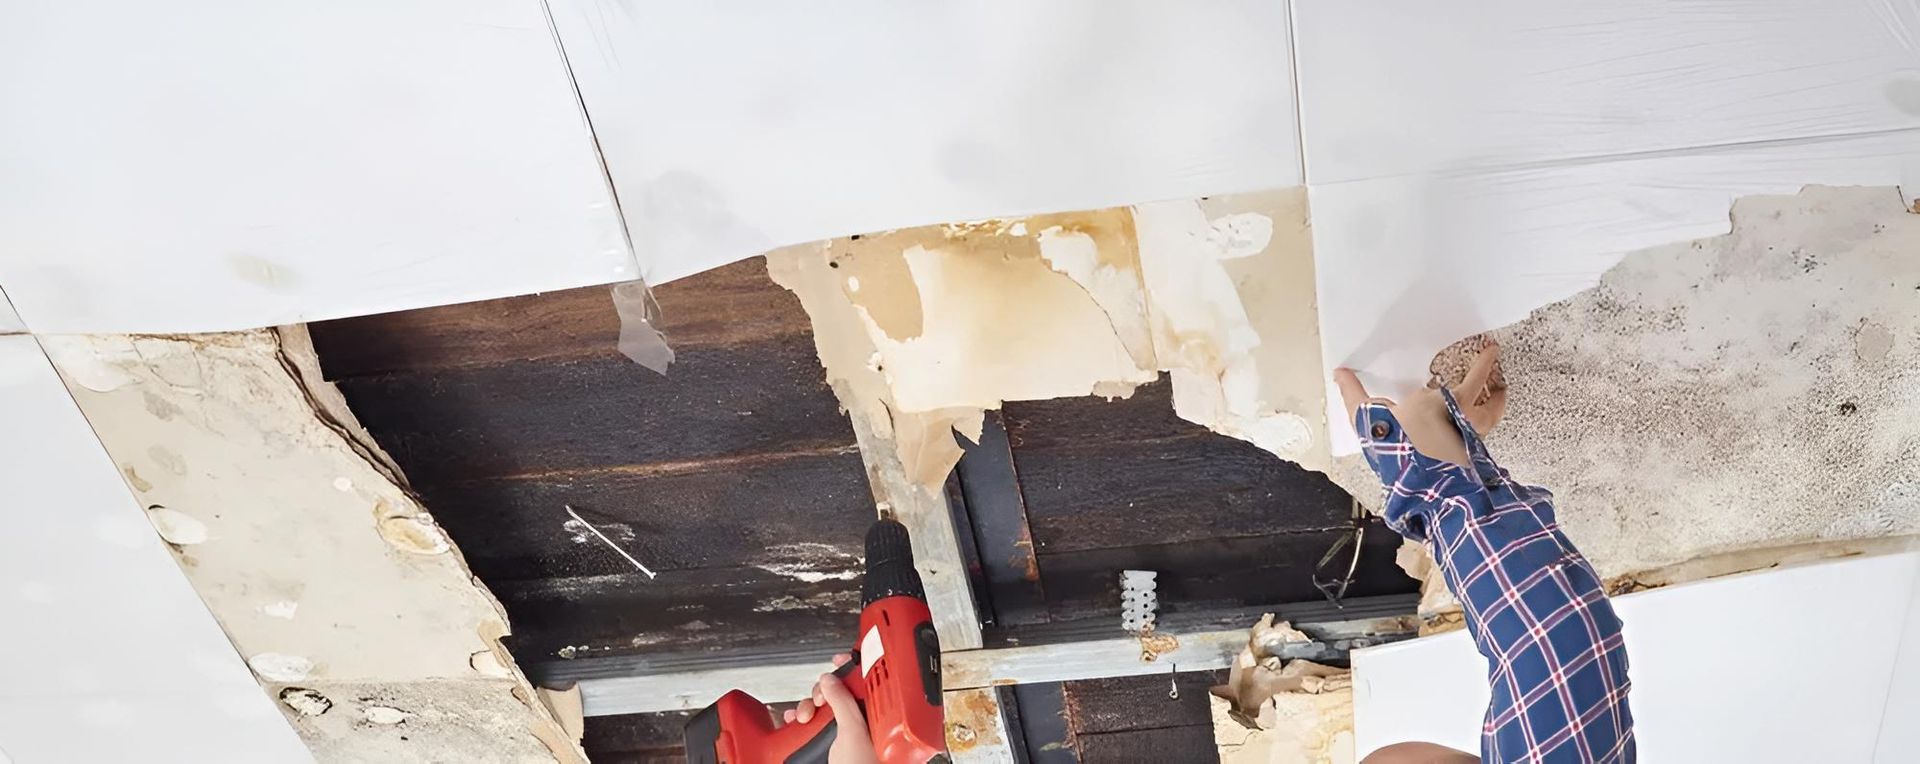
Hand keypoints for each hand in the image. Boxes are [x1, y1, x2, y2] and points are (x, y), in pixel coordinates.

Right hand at [779, 654, 878, 763]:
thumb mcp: (854, 731)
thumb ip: (842, 701)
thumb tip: (830, 679)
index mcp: (879, 715)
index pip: (867, 682)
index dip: (853, 667)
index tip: (838, 658)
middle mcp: (863, 723)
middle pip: (840, 692)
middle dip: (821, 691)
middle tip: (817, 699)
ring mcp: (846, 735)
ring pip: (824, 708)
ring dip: (808, 706)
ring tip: (803, 716)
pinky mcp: (831, 745)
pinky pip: (815, 725)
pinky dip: (802, 720)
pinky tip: (794, 721)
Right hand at [1334, 340, 1506, 466]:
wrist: (1408, 480)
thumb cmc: (1392, 446)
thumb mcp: (1365, 415)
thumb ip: (1353, 392)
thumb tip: (1340, 373)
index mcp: (1445, 403)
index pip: (1475, 378)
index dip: (1485, 363)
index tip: (1492, 350)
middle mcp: (1464, 421)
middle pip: (1493, 401)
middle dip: (1496, 390)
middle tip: (1500, 381)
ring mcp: (1468, 442)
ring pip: (1492, 421)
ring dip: (1497, 409)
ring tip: (1497, 402)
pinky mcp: (1466, 459)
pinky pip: (1482, 440)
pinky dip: (1484, 433)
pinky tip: (1477, 435)